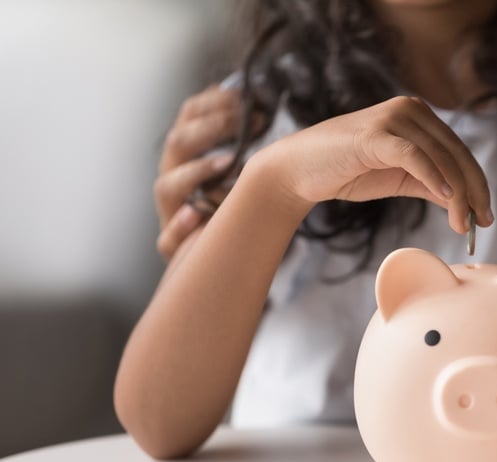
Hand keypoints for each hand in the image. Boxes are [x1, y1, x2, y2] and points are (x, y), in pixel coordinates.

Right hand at [155, 83, 243, 259]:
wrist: (220, 262)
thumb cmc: (233, 212)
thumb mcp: (242, 174)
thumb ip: (245, 145)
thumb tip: (261, 107)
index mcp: (187, 156)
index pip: (188, 118)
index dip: (211, 103)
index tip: (241, 95)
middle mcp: (174, 180)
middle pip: (178, 144)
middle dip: (210, 127)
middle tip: (245, 120)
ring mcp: (171, 212)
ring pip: (167, 186)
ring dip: (197, 172)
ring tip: (228, 164)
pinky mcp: (172, 245)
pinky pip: (167, 238)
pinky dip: (180, 227)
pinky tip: (196, 215)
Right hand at [259, 96, 493, 234]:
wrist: (301, 171)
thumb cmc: (349, 172)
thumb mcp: (401, 179)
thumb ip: (432, 185)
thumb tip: (466, 204)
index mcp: (419, 116)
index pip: (459, 152)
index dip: (478, 184)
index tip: (485, 216)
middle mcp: (410, 109)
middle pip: (456, 153)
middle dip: (474, 192)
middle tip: (482, 224)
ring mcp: (393, 117)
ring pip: (440, 157)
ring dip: (458, 194)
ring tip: (463, 224)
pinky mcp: (376, 133)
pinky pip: (415, 156)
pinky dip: (434, 178)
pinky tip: (448, 200)